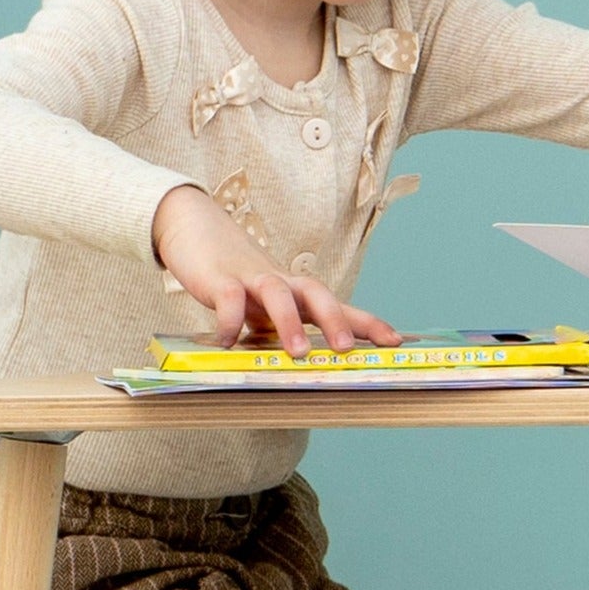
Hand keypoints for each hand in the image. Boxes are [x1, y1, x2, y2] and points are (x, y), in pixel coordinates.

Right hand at [151, 185, 398, 353]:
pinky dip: (230, 322)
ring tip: (298, 354)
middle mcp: (279, 281)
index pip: (338, 304)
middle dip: (336, 320)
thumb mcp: (260, 303)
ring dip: (290, 323)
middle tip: (347, 350)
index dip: (367, 322)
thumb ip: (276, 328)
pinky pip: (229, 299)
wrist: (192, 226)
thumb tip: (294, 363)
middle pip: (315, 292)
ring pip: (277, 294)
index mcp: (293, 291)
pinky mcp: (218, 279)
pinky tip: (228, 343)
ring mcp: (249, 278)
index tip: (396, 340)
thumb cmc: (233, 273)